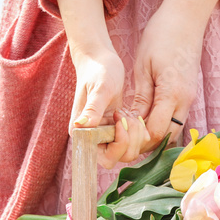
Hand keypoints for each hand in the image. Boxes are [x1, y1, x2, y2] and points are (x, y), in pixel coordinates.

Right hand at [69, 42, 150, 168]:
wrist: (99, 60)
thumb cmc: (97, 71)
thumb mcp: (99, 88)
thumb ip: (93, 108)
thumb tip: (81, 126)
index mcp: (82, 134)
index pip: (106, 158)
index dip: (119, 144)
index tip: (120, 119)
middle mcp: (92, 139)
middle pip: (119, 158)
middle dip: (131, 140)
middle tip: (128, 116)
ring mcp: (104, 136)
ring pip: (128, 152)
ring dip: (136, 135)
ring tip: (130, 114)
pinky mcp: (114, 131)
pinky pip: (132, 142)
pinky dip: (138, 131)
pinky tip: (133, 115)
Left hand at [130, 4, 205, 151]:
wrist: (186, 18)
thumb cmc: (161, 36)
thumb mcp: (143, 67)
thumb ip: (140, 98)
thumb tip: (133, 122)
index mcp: (172, 94)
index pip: (156, 133)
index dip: (137, 138)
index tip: (120, 130)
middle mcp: (185, 101)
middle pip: (166, 138)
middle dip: (144, 143)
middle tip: (123, 135)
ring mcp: (189, 99)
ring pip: (173, 131)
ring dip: (153, 135)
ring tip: (132, 129)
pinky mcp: (188, 95)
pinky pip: (175, 120)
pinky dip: (160, 125)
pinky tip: (145, 119)